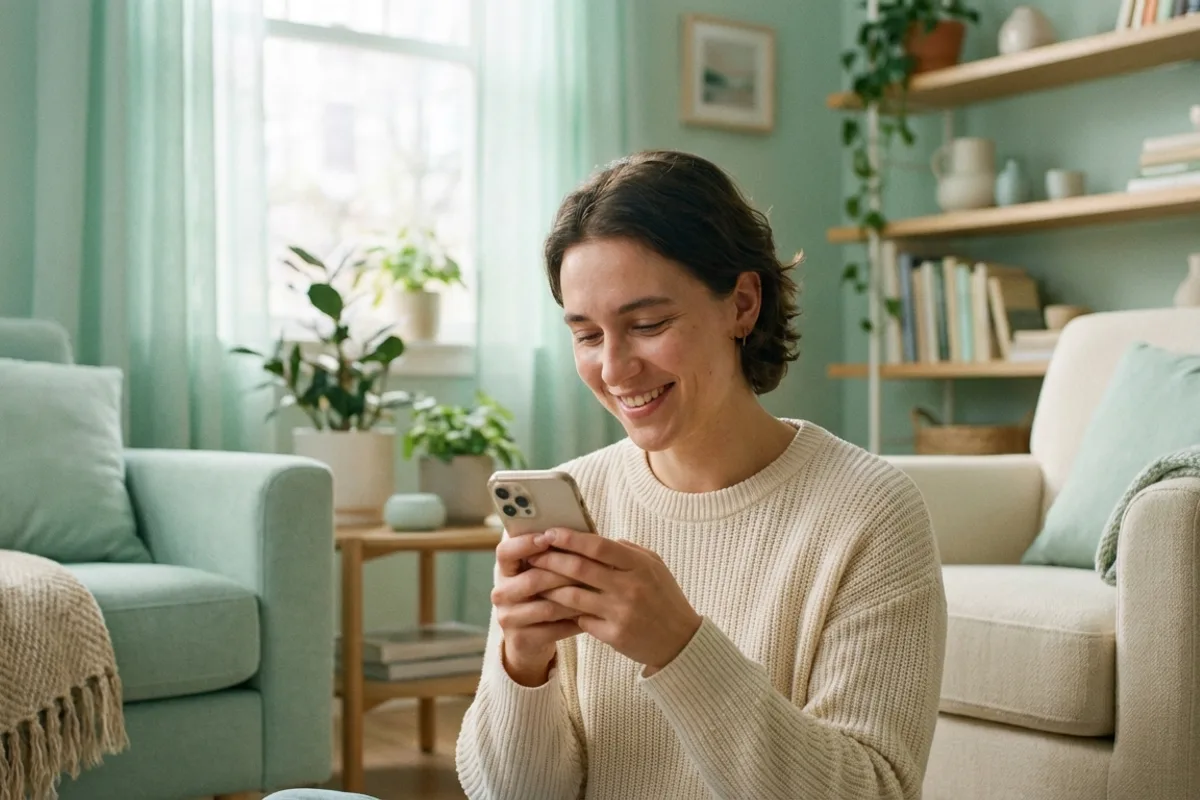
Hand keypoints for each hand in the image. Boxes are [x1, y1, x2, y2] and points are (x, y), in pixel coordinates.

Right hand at [491, 532, 584, 686]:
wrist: (530, 638)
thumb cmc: (543, 594)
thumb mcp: (541, 572)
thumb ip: (552, 552)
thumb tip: (578, 529)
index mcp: (505, 570)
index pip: (505, 552)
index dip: (524, 544)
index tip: (547, 537)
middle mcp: (501, 593)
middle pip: (532, 580)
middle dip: (563, 573)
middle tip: (590, 568)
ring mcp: (508, 617)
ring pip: (546, 606)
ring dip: (574, 599)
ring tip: (597, 593)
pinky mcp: (521, 639)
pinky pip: (553, 629)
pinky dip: (575, 621)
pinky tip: (591, 616)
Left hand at [528, 529, 701, 674]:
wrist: (680, 641)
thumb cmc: (665, 598)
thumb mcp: (654, 566)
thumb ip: (627, 550)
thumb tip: (595, 539)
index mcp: (639, 566)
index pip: (598, 546)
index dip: (570, 538)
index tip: (549, 533)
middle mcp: (629, 588)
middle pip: (580, 569)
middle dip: (551, 559)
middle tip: (533, 554)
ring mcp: (621, 613)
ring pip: (572, 596)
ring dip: (549, 586)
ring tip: (534, 579)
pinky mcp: (614, 635)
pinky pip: (580, 619)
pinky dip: (564, 611)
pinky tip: (550, 605)